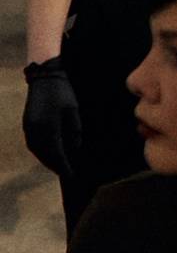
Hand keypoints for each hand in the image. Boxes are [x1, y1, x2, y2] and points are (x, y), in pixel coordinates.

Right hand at [21, 59, 82, 175]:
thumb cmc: (63, 93)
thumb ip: (74, 131)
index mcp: (47, 128)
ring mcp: (28, 128)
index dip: (64, 166)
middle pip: (45, 155)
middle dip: (55, 165)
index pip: (56, 154)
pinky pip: (33, 143)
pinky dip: (41, 151)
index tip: (72, 175)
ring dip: (47, 159)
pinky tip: (48, 153)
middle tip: (66, 173)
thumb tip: (74, 149)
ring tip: (58, 165)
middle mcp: (35, 131)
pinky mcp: (27, 123)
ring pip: (37, 150)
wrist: (45, 77)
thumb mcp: (73, 111)